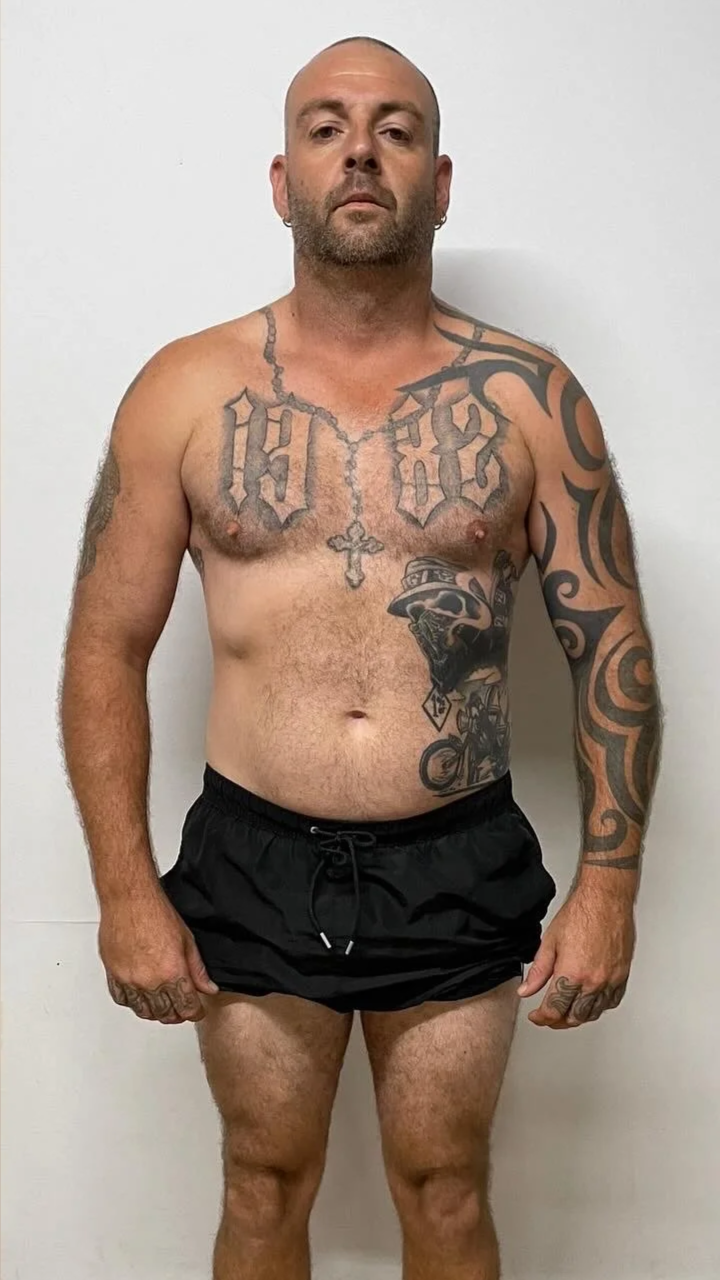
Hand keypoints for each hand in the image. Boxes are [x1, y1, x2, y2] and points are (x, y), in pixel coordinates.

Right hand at [98, 887, 218, 1023]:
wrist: (129, 899)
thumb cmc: (156, 913)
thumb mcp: (187, 940)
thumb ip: (197, 969)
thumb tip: (208, 987)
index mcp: (172, 972)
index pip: (187, 1008)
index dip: (195, 1012)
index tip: (197, 1010)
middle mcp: (150, 981)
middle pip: (165, 1014)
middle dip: (177, 1015)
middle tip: (181, 1009)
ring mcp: (130, 980)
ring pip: (143, 1011)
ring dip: (155, 1012)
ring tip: (163, 1005)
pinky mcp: (114, 975)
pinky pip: (122, 1000)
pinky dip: (133, 1003)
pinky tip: (140, 997)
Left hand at [517, 885, 635, 1027]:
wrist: (605, 900)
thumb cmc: (580, 914)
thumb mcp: (550, 942)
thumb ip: (538, 971)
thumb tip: (526, 990)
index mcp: (572, 974)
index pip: (554, 1010)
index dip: (542, 1018)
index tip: (536, 1016)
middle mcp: (593, 982)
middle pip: (574, 1016)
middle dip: (558, 1020)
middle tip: (549, 1016)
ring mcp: (610, 980)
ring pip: (593, 1013)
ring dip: (578, 1016)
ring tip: (567, 1011)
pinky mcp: (621, 975)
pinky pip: (611, 1002)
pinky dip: (599, 1007)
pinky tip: (590, 1002)